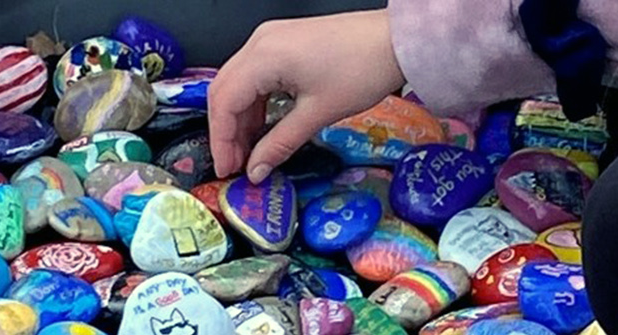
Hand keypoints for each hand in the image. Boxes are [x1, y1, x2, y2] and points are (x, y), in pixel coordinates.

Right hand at [209, 9, 404, 181]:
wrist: (396, 41)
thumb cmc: (363, 70)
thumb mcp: (318, 114)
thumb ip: (280, 144)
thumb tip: (256, 171)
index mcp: (263, 56)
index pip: (224, 102)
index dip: (221, 140)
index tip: (227, 169)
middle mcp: (260, 42)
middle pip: (224, 90)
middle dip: (226, 131)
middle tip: (235, 164)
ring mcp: (271, 38)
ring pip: (239, 83)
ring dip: (240, 118)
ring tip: (251, 151)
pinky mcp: (284, 41)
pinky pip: (256, 74)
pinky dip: (255, 102)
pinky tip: (264, 126)